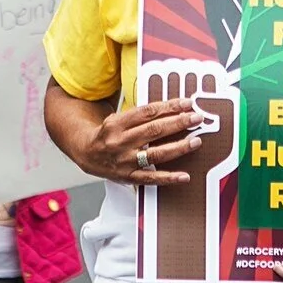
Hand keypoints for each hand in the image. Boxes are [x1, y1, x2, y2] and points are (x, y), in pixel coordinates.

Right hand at [73, 94, 208, 186]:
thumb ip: (142, 115)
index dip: (169, 107)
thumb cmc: (108, 134)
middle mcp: (120, 142)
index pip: (147, 112)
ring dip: (178, 148)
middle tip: (196, 118)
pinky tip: (184, 176)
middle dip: (178, 123)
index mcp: (117, 123)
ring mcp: (124, 161)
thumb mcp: (119, 118)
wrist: (86, 153)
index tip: (187, 104)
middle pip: (153, 130)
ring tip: (195, 141)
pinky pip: (151, 178)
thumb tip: (173, 110)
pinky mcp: (128, 177)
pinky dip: (168, 178)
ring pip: (155, 154)